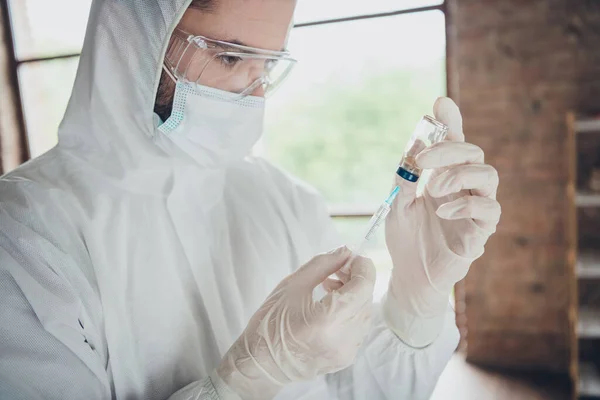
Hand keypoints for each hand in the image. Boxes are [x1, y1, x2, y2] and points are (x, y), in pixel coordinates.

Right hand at [216, 247, 375, 399]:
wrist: (260, 365)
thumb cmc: (270, 323)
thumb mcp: (292, 285)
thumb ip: (322, 265)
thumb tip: (345, 251)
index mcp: (329, 319)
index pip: (363, 286)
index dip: (362, 267)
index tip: (350, 257)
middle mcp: (344, 338)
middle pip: (366, 299)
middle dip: (357, 279)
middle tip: (337, 268)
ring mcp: (347, 352)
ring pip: (365, 314)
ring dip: (354, 296)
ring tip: (331, 287)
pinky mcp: (345, 359)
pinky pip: (358, 329)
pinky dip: (351, 313)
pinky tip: (332, 306)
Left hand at [382, 97, 500, 347]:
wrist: (409, 275)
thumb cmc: (405, 238)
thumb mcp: (397, 203)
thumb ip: (405, 175)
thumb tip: (414, 143)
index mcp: (443, 176)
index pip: (453, 143)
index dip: (451, 122)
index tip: (440, 103)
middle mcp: (463, 188)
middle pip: (473, 153)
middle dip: (450, 149)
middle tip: (425, 159)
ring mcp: (475, 209)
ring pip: (488, 176)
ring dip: (460, 175)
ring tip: (435, 189)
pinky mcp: (480, 232)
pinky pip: (488, 210)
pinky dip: (466, 205)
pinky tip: (442, 211)